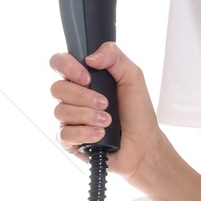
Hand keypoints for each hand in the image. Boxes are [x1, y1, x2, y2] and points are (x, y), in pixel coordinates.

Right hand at [47, 41, 162, 179]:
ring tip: (108, 121)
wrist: (144, 144)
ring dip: (87, 116)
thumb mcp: (133, 77)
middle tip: (105, 103)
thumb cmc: (137, 112)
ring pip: (60, 111)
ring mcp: (70, 119)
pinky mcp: (70, 141)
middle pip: (57, 88)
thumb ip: (114, 56)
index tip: (86, 78)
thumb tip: (90, 58)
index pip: (59, 63)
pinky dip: (84, 133)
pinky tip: (100, 134)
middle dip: (83, 96)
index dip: (67, 67)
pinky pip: (64, 134)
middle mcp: (72, 97)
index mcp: (83, 79)